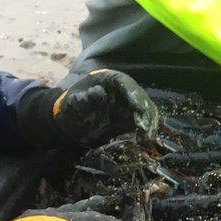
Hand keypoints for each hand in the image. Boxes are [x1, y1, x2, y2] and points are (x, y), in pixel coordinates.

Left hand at [19, 70, 157, 148]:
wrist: (72, 125)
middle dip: (145, 112)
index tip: (138, 108)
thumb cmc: (71, 110)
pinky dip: (147, 130)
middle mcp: (122, 90)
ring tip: (146, 138)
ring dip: (149, 123)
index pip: (124, 83)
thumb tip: (100, 92)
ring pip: (146, 110)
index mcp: (107, 79)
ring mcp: (128, 104)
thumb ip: (85, 98)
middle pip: (139, 96)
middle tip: (144, 128)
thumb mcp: (74, 104)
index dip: (133, 94)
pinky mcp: (131, 118)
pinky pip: (145, 121)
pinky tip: (145, 140)